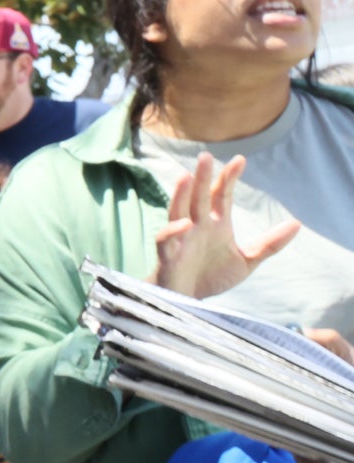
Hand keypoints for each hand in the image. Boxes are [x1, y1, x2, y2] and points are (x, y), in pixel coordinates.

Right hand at [153, 152, 298, 298]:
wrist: (188, 305)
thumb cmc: (212, 277)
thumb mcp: (247, 261)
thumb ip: (269, 244)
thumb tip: (296, 224)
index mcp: (215, 224)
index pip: (221, 195)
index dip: (229, 177)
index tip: (240, 159)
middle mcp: (196, 226)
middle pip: (198, 197)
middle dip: (202, 177)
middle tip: (205, 157)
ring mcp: (181, 239)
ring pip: (177, 211)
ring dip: (179, 195)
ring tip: (184, 177)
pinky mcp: (168, 256)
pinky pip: (166, 240)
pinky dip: (173, 232)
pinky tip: (184, 225)